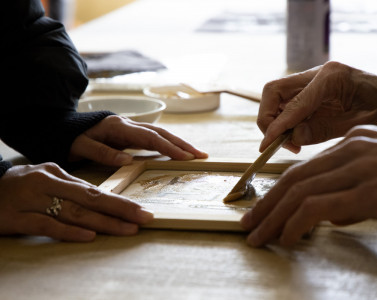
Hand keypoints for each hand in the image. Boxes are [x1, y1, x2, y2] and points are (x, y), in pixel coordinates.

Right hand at [0, 162, 152, 241]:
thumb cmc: (17, 187)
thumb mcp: (44, 180)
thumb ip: (70, 189)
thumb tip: (100, 201)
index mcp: (56, 174)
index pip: (94, 189)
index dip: (119, 201)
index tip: (141, 210)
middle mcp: (47, 184)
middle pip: (90, 198)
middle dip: (120, 209)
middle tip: (145, 218)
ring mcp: (31, 201)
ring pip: (73, 212)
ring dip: (103, 222)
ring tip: (127, 230)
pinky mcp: (16, 218)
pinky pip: (46, 225)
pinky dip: (69, 231)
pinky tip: (89, 235)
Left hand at [69, 115, 207, 165]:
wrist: (64, 126)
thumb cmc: (72, 137)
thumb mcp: (81, 146)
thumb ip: (103, 153)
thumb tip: (128, 161)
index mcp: (119, 127)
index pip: (150, 137)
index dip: (169, 147)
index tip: (185, 157)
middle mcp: (130, 125)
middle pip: (162, 133)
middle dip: (183, 144)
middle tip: (201, 155)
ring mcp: (132, 128)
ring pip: (161, 134)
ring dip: (180, 143)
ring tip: (197, 154)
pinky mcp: (132, 133)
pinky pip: (155, 138)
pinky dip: (169, 144)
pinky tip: (179, 152)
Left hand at [241, 125, 376, 246]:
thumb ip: (355, 189)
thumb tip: (332, 215)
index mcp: (353, 143)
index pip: (305, 168)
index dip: (279, 189)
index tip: (265, 206)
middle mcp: (349, 151)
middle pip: (293, 178)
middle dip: (266, 204)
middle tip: (249, 222)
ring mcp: (356, 169)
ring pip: (298, 191)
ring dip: (273, 217)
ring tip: (258, 236)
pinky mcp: (367, 192)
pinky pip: (316, 207)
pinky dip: (295, 223)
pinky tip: (286, 237)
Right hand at [257, 62, 376, 152]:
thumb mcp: (359, 126)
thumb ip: (323, 131)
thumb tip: (292, 138)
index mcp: (331, 78)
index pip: (292, 103)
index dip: (277, 126)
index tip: (267, 146)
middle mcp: (317, 74)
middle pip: (273, 91)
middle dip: (268, 119)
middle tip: (280, 142)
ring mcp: (313, 79)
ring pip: (275, 96)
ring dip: (274, 120)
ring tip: (292, 142)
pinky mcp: (311, 89)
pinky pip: (286, 103)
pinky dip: (284, 120)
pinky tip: (298, 135)